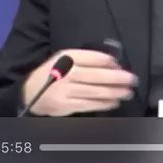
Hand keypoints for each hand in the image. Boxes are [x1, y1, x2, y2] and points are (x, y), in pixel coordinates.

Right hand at [22, 49, 137, 115]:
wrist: (30, 92)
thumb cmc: (53, 73)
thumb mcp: (65, 59)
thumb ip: (86, 59)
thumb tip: (113, 64)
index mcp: (67, 57)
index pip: (93, 58)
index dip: (110, 62)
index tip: (120, 65)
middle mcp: (66, 73)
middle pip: (97, 76)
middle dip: (118, 78)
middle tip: (132, 80)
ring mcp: (66, 90)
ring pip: (96, 91)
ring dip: (115, 92)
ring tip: (127, 92)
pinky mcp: (66, 105)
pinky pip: (89, 104)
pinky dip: (104, 104)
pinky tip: (114, 102)